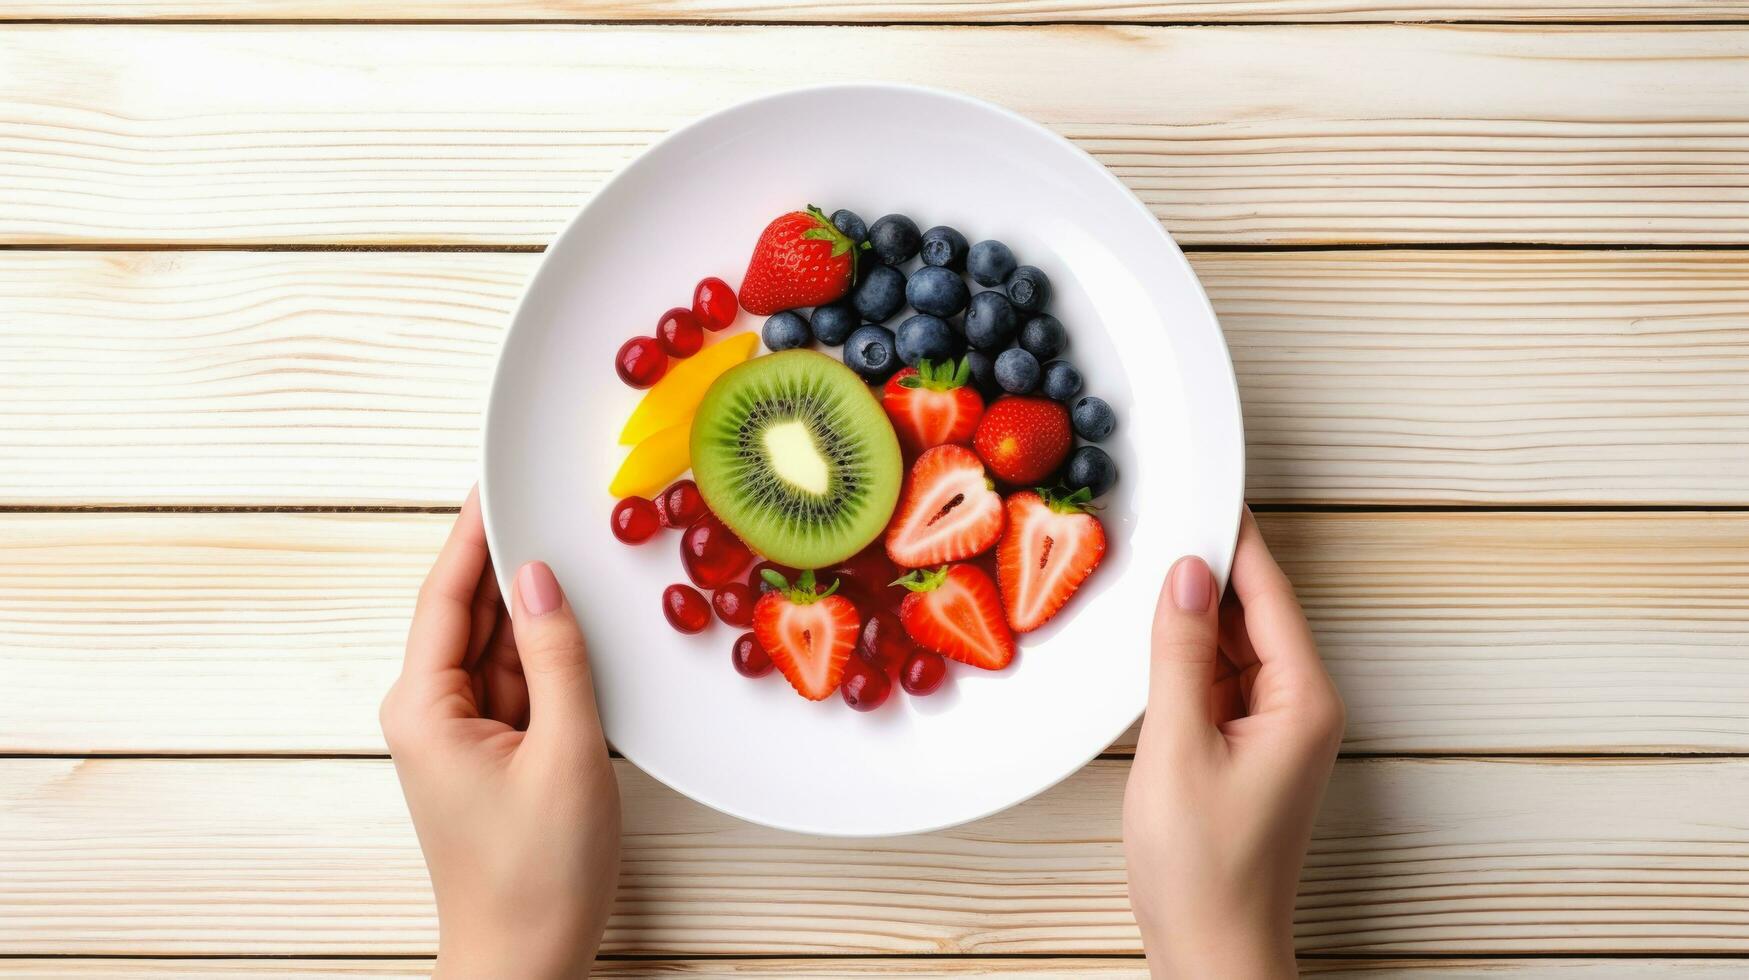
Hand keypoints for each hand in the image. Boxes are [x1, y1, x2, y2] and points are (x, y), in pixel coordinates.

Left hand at [380, 489, 620, 978]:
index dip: (473, 530)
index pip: (445, 592)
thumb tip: (539, 578)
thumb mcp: (565, 753)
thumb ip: (557, 656)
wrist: (524, 965)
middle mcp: (432, 712)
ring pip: (499, 645)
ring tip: (575, 550)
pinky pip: (520, 681)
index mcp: (425, 706)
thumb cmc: (535, 877)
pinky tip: (580, 624)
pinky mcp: (495, 753)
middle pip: (470, 611)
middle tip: (551, 498)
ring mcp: (463, 733)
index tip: (496, 476)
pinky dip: (549, 652)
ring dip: (534, 605)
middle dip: (509, 557)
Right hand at [1123, 508, 1344, 978]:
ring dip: (1192, 617)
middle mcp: (1300, 708)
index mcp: (1303, 700)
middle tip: (1157, 521)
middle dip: (1208, 570)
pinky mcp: (1245, 750)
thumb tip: (1189, 574)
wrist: (1211, 952)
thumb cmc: (1204, 870)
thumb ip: (1181, 652)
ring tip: (1144, 578)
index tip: (1205, 486)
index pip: (1269, 592)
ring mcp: (1274, 730)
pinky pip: (1219, 681)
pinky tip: (1152, 645)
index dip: (1234, 536)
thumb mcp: (1176, 746)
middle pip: (1255, 613)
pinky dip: (1187, 658)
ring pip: (1234, 646)